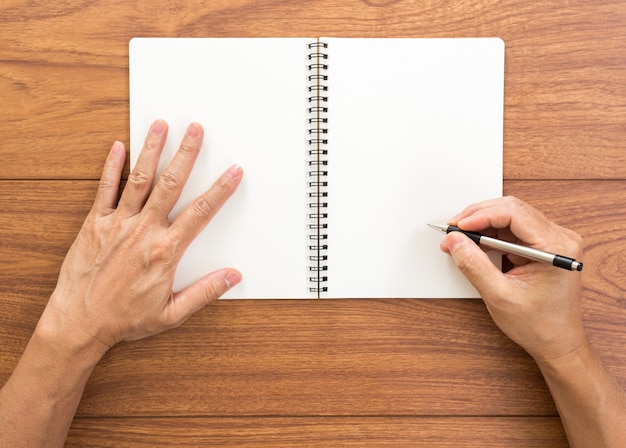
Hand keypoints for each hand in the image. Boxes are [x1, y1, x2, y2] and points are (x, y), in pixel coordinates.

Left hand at [40, 120, 242, 351]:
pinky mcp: (94, 224)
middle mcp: (143, 231)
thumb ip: (205, 292)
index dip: (220, 190)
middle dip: (186, 154)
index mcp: (165, 251)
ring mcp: (117, 224)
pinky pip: (104, 189)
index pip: (201, 213)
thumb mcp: (172, 313)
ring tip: (161, 126)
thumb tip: (232, 277)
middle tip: (196, 130)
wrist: (79, 323)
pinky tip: (117, 147)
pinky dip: (111, 167)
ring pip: (139, 180)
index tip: (233, 172)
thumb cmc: (124, 319)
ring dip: (152, 150)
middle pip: (171, 185)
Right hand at [440, 196, 585, 361]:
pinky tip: (474, 243)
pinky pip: (513, 230)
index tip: (457, 226)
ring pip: (510, 217)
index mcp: (556, 247)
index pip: (514, 213)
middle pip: (511, 210)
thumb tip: (455, 240)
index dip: (481, 215)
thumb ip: (474, 265)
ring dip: (482, 225)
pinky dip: (490, 234)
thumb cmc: (540, 325)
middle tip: (453, 231)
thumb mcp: (499, 296)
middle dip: (478, 217)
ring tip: (459, 239)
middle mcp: (559, 238)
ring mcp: (552, 241)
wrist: (558, 343)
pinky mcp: (543, 246)